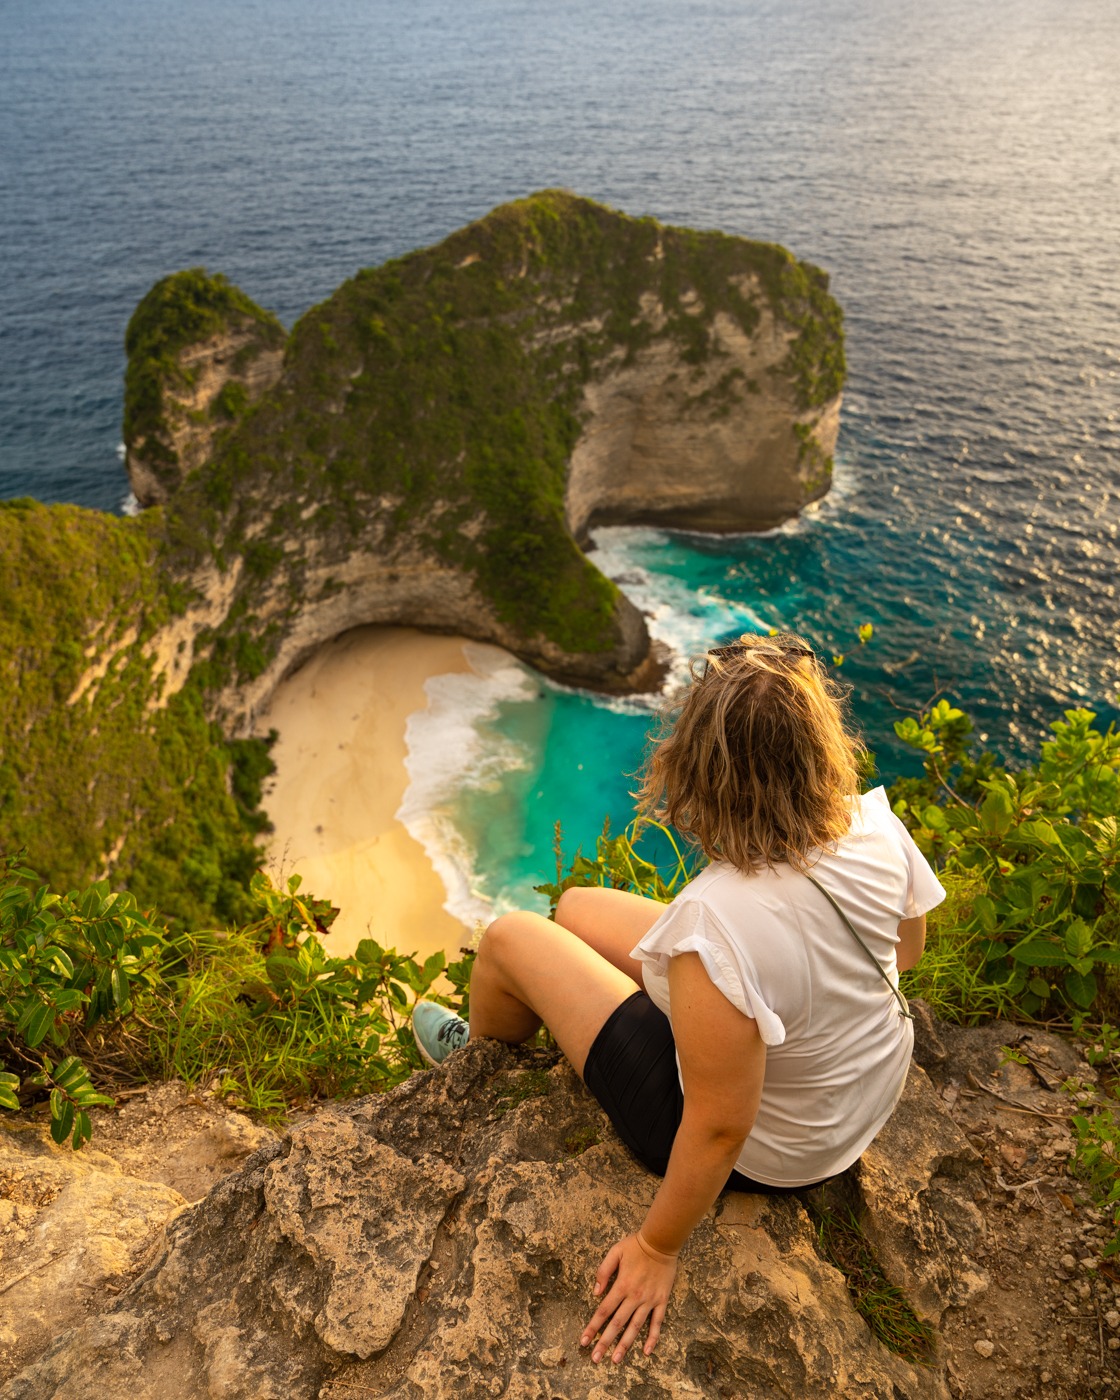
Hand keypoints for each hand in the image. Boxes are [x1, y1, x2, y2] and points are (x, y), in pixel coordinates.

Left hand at [580, 1232, 677, 1363]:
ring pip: (635, 1327)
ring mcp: (649, 1301)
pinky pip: (657, 1322)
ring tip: (615, 1360)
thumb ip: (603, 1271)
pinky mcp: (661, 1301)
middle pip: (617, 1324)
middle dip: (605, 1342)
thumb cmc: (636, 1245)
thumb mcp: (615, 1252)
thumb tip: (595, 1292)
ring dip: (625, 1345)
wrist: (661, 1242)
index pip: (603, 1311)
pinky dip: (653, 1338)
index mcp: (622, 1285)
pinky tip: (647, 1352)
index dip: (592, 1327)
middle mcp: (634, 1297)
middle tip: (595, 1359)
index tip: (584, 1341)